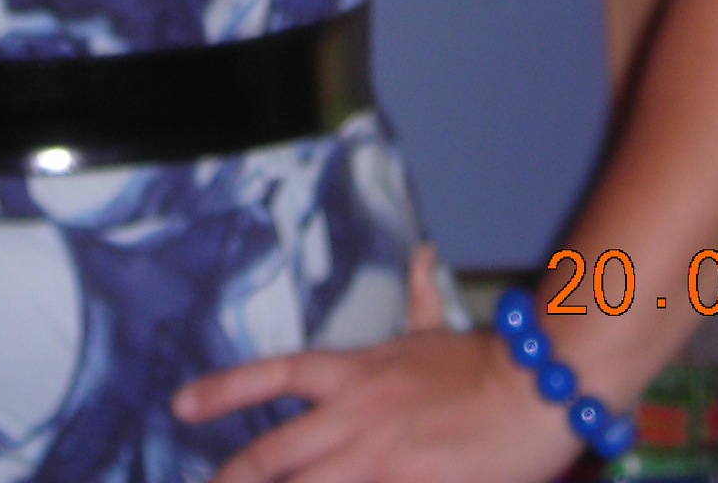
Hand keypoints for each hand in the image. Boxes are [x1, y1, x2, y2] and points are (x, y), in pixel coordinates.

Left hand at [171, 246, 580, 482]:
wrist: (534, 389)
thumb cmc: (486, 364)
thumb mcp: (438, 331)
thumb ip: (418, 299)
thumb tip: (421, 256)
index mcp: (356, 372)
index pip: (275, 373)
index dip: (224, 392)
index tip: (182, 406)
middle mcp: (354, 414)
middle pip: (273, 452)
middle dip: (232, 477)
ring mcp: (376, 457)